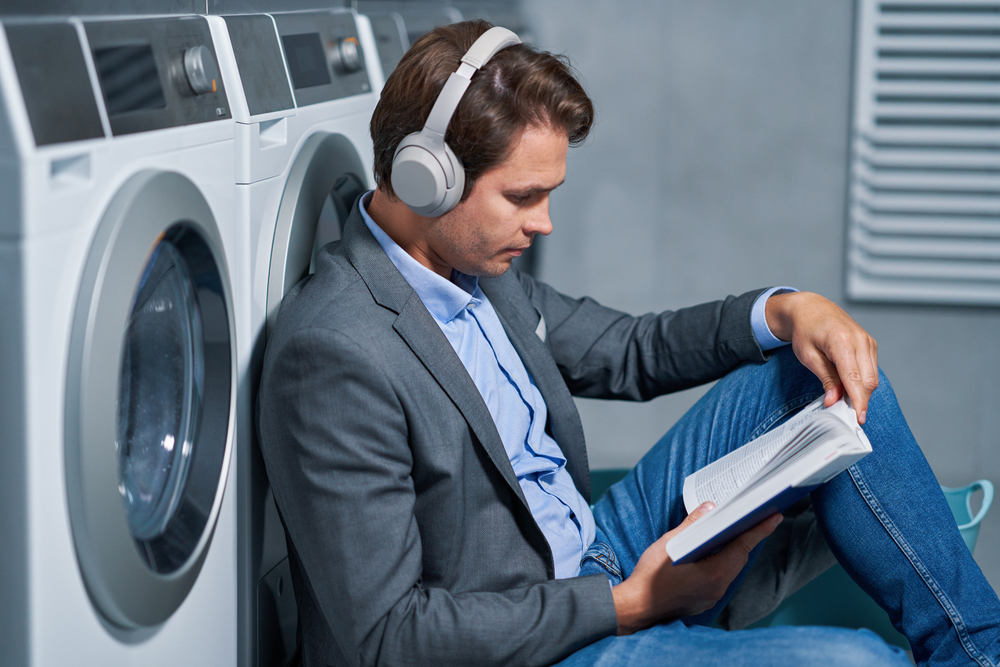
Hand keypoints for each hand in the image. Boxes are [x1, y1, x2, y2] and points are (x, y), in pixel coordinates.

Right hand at [611, 504, 781, 634]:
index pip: (742, 547)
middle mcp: (717, 587)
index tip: (774, 517)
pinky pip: (720, 577)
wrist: (636, 607)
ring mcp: (711, 596)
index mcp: (713, 574)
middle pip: (739, 558)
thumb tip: (709, 508)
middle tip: (760, 519)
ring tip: (740, 532)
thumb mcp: (669, 544)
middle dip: (749, 538)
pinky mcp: (703, 599)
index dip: (759, 530)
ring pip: (731, 568)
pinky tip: (717, 552)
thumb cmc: (650, 578)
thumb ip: (692, 525)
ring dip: (736, 550)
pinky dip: (723, 561)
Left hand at [765, 291, 877, 423]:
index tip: (858, 419)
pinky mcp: (870, 344)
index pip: (854, 379)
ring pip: (872, 377)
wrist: (810, 308)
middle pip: (868, 381)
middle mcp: (860, 340)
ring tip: (845, 400)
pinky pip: (871, 369)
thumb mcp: (808, 356)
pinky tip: (849, 386)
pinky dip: (863, 381)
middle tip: (847, 415)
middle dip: (860, 400)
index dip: (858, 401)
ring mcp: (868, 341)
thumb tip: (834, 400)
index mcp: (842, 342)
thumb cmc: (805, 330)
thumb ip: (825, 379)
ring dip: (862, 391)